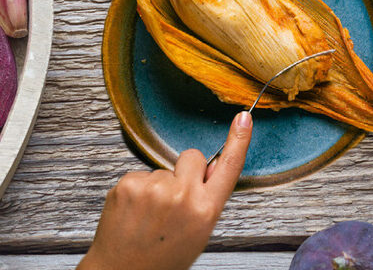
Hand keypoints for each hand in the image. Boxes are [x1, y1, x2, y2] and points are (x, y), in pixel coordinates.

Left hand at [77, 111, 252, 269]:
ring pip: (162, 169)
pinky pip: (139, 175)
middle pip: (191, 157)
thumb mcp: (197, 232)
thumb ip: (204, 200)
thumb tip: (206, 170)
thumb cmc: (162, 257)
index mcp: (206, 210)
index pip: (228, 167)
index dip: (238, 140)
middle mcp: (182, 195)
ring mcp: (154, 187)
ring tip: (149, 216)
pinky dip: (137, 190)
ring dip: (157, 185)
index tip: (243, 117)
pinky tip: (134, 212)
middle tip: (173, 197)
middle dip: (185, 169)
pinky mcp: (129, 183)